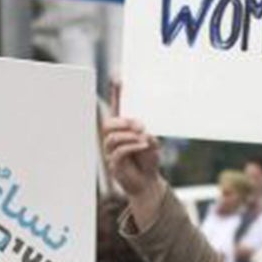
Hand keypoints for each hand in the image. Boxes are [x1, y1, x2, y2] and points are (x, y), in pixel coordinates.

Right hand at [100, 83, 167, 229]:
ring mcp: (111, 151)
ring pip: (113, 137)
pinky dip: (132, 146)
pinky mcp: (114, 164)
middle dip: (123, 122)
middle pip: (108, 123)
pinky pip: (118, 151)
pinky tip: (143, 145)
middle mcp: (114, 139)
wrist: (148, 183)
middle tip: (140, 125)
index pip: (117, 110)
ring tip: (144, 139)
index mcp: (123, 130)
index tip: (118, 78)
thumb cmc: (149, 161)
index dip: (116, 94)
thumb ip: (148, 136)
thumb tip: (142, 132)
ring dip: (130, 136)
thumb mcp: (153, 144)